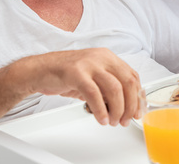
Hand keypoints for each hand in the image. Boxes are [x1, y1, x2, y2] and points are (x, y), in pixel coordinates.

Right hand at [17, 48, 142, 126]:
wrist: (41, 70)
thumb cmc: (66, 75)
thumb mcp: (93, 78)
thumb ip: (109, 88)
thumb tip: (126, 106)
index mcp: (108, 57)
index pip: (132, 76)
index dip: (138, 96)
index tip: (138, 111)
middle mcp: (101, 57)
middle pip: (127, 82)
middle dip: (130, 105)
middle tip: (125, 120)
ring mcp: (89, 63)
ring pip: (114, 89)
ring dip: (117, 110)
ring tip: (113, 121)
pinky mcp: (76, 73)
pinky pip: (94, 94)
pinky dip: (100, 110)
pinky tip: (101, 119)